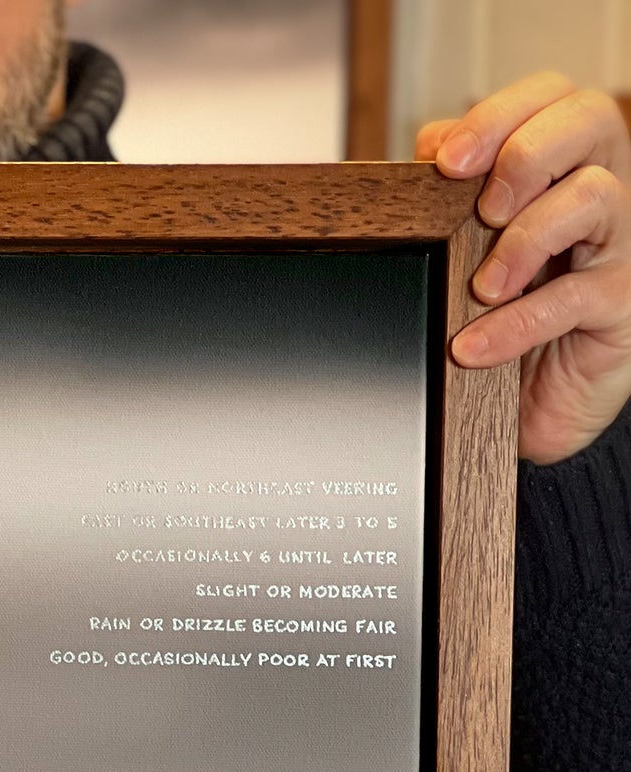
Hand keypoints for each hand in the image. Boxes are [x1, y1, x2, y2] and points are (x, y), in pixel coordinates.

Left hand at [417, 72, 630, 464]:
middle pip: (590, 120)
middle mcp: (599, 192)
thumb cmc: (504, 315)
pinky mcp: (618, 305)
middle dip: (526, 154)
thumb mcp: (471, 252)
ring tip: (481, 287)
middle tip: (485, 209)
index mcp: (564, 164)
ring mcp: (617, 246)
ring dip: (524, 237)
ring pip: (593, 195)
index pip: (552, 98)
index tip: (449, 159)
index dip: (501, 114)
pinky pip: (573, 298)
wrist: (531, 403)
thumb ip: (454, 197)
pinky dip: (513, 324)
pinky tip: (471, 346)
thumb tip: (430, 147)